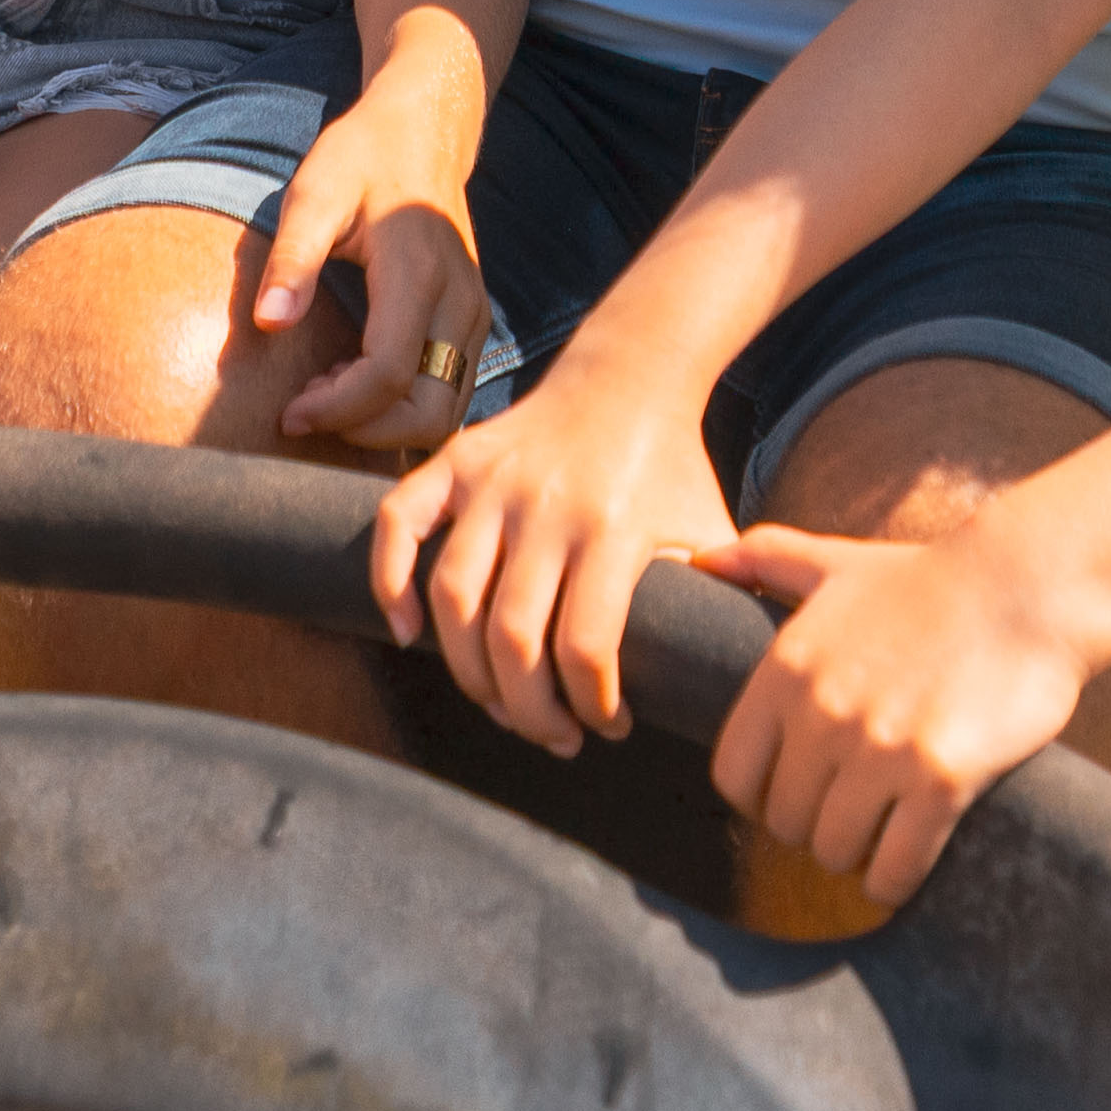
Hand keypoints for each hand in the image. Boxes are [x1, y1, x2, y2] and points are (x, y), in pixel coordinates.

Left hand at [256, 87, 490, 462]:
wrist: (424, 131)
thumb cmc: (363, 157)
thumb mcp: (314, 192)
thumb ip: (293, 259)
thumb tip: (269, 324)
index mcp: (419, 273)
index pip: (387, 374)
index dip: (336, 409)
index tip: (288, 412)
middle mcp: (459, 303)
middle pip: (431, 413)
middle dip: (367, 433)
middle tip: (308, 409)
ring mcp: (474, 317)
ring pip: (447, 413)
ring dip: (386, 426)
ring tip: (326, 393)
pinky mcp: (472, 325)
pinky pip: (448, 393)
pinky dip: (403, 410)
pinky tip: (353, 381)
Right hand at [369, 349, 734, 746]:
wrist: (629, 376)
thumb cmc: (672, 472)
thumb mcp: (709, 532)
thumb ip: (719, 601)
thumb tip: (720, 684)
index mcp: (615, 526)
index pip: (585, 647)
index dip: (591, 707)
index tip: (607, 726)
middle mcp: (547, 503)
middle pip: (512, 637)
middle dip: (529, 710)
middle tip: (551, 734)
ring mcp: (494, 481)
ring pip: (452, 597)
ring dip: (468, 670)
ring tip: (500, 702)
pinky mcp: (457, 460)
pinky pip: (400, 522)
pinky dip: (390, 581)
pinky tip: (408, 633)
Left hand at [699, 520, 1106, 920]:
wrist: (1028, 586)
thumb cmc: (932, 579)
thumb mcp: (840, 563)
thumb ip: (767, 558)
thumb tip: (701, 559)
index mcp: (786, 667)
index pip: (734, 775)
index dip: (759, 796)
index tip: (792, 795)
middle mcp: (822, 711)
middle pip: (785, 822)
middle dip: (813, 826)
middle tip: (849, 816)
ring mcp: (881, 748)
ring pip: (835, 851)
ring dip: (854, 856)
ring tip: (877, 837)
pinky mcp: (940, 778)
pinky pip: (894, 868)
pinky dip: (894, 882)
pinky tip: (902, 872)